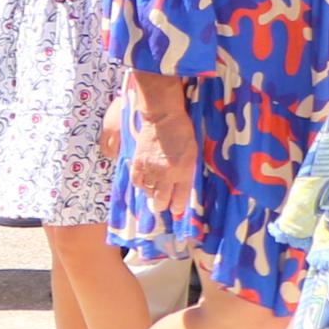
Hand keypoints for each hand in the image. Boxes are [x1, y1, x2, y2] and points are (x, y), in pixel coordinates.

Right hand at [129, 98, 199, 215]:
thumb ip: (186, 172)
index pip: (179, 199)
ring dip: (151, 194)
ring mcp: (150, 170)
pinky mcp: (138, 163)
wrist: (163, 118)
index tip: (176, 210)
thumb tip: (180, 186)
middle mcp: (166, 175)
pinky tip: (144, 182)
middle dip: (162, 205)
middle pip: (160, 201)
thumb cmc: (183, 133)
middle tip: (163, 204)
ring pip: (148, 193)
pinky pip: (136, 182)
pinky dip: (140, 185)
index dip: (177, 207)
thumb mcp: (191, 155)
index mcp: (183, 172)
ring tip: (154, 191)